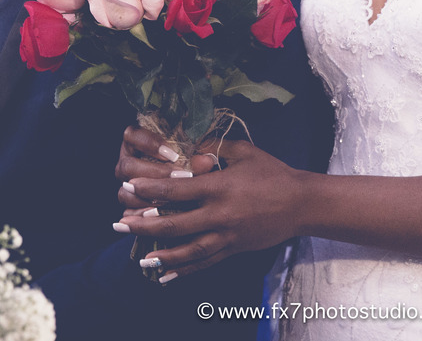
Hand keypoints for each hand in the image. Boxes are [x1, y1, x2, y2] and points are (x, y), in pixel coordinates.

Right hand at [115, 125, 217, 210]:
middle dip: (154, 173)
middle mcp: (128, 161)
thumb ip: (199, 154)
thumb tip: (206, 162)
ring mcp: (127, 183)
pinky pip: (129, 211)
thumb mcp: (197, 154)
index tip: (172, 154)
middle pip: (127, 166)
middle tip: (179, 177)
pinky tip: (160, 215)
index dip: (148, 143)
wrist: (196, 186)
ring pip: (125, 191)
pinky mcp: (131, 204)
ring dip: (148, 196)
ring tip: (172, 199)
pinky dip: (142, 214)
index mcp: (138, 142)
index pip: (132, 134)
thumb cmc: (194, 160)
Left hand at [117, 140, 305, 278]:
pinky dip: (185, 269)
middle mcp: (220, 214)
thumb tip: (192, 145)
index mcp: (220, 187)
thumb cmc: (273, 173)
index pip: (178, 190)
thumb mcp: (245, 152)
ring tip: (142, 258)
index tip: (130, 187)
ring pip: (189, 249)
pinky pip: (206, 261)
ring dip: (163, 254)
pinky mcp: (234, 248)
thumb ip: (216, 148)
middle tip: (120, 226)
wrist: (301, 203)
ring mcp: (228, 235)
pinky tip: (166, 275)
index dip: (151, 189)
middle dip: (145, 225)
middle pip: (176, 223)